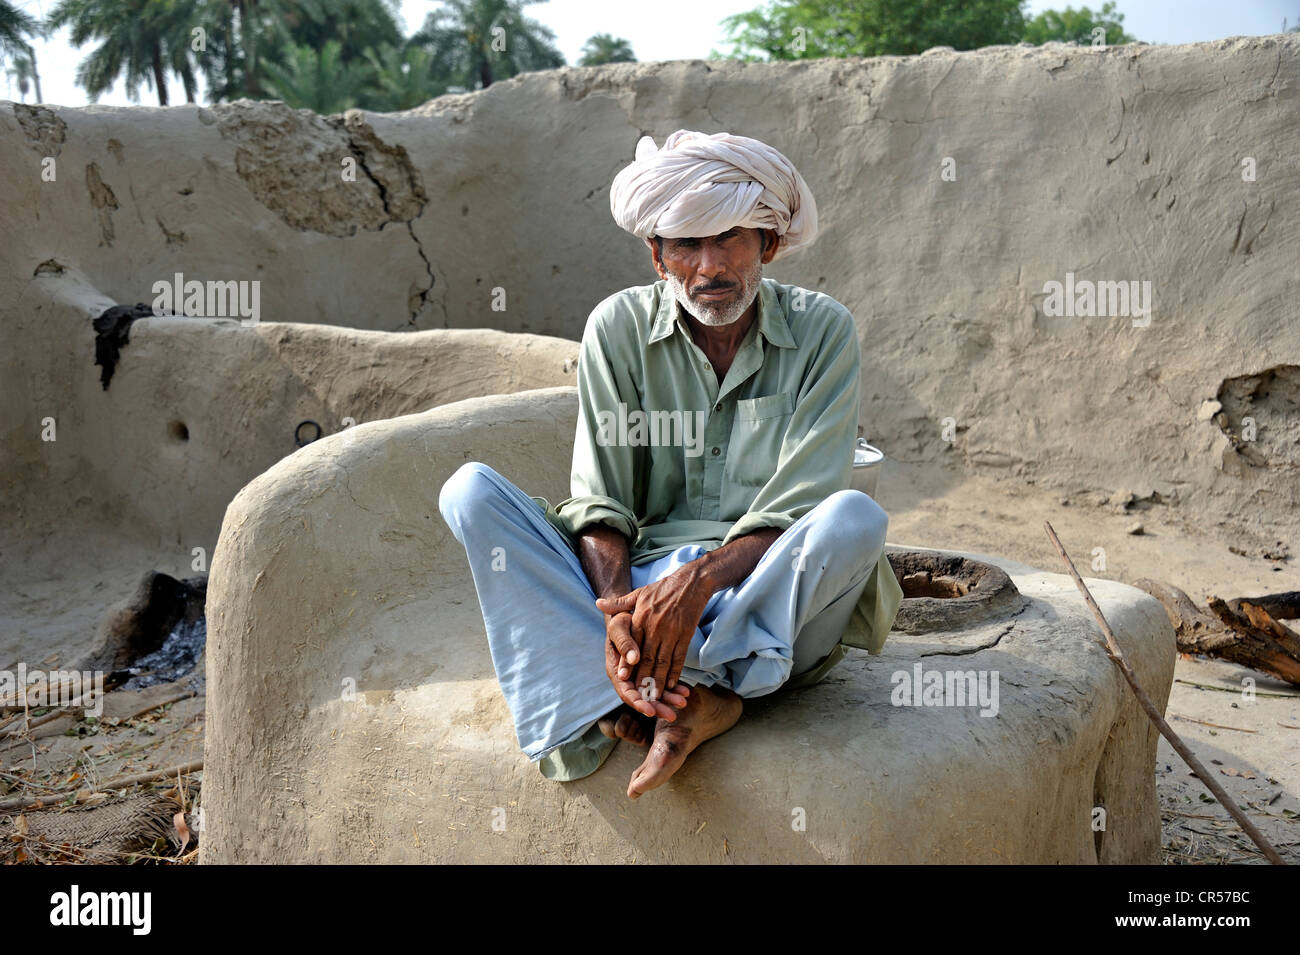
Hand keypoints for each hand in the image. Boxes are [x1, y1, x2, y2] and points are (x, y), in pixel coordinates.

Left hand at [596, 567, 710, 710]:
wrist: (690, 583)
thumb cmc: (661, 589)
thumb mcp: (638, 593)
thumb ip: (618, 603)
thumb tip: (598, 604)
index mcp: (641, 618)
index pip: (632, 645)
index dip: (628, 662)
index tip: (623, 678)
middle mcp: (655, 627)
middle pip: (647, 657)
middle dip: (643, 677)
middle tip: (639, 695)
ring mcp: (671, 632)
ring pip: (663, 661)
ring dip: (659, 680)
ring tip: (655, 695)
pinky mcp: (685, 635)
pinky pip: (679, 657)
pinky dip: (676, 672)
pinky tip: (672, 684)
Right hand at [603, 608, 688, 719]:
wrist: (631, 612)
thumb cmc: (622, 618)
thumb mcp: (619, 626)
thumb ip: (625, 642)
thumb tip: (632, 660)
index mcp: (615, 668)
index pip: (626, 692)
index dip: (638, 702)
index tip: (650, 711)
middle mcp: (627, 676)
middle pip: (641, 697)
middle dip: (657, 707)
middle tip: (672, 715)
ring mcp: (640, 674)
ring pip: (653, 691)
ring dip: (668, 699)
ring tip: (683, 702)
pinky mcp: (651, 669)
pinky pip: (661, 682)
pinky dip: (673, 687)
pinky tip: (685, 691)